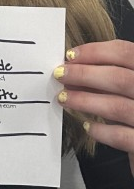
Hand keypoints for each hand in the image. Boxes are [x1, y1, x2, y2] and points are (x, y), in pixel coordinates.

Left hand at [54, 39, 133, 171]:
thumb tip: (76, 69)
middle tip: (60, 75)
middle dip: (84, 74)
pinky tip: (87, 126)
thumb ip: (113, 77)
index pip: (126, 53)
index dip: (95, 51)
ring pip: (117, 107)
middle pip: (119, 78)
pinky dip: (101, 130)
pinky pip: (121, 137)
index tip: (71, 55)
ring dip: (85, 101)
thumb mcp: (132, 87)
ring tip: (64, 98)